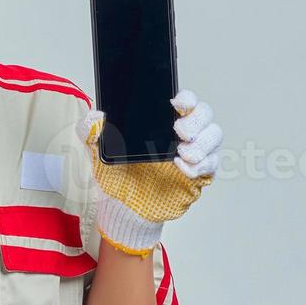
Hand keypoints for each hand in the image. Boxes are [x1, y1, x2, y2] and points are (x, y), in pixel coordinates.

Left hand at [79, 89, 222, 255]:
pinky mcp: (199, 174)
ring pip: (214, 136)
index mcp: (162, 119)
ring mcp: (193, 152)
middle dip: (197, 120)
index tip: (177, 103)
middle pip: (205, 114)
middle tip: (180, 131)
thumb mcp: (98, 151)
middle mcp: (182, 132)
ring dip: (203, 143)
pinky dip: (202, 165)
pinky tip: (183, 169)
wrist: (123, 206)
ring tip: (183, 153)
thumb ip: (91, 132)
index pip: (183, 100)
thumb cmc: (117, 174)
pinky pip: (211, 165)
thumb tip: (94, 118)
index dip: (186, 98)